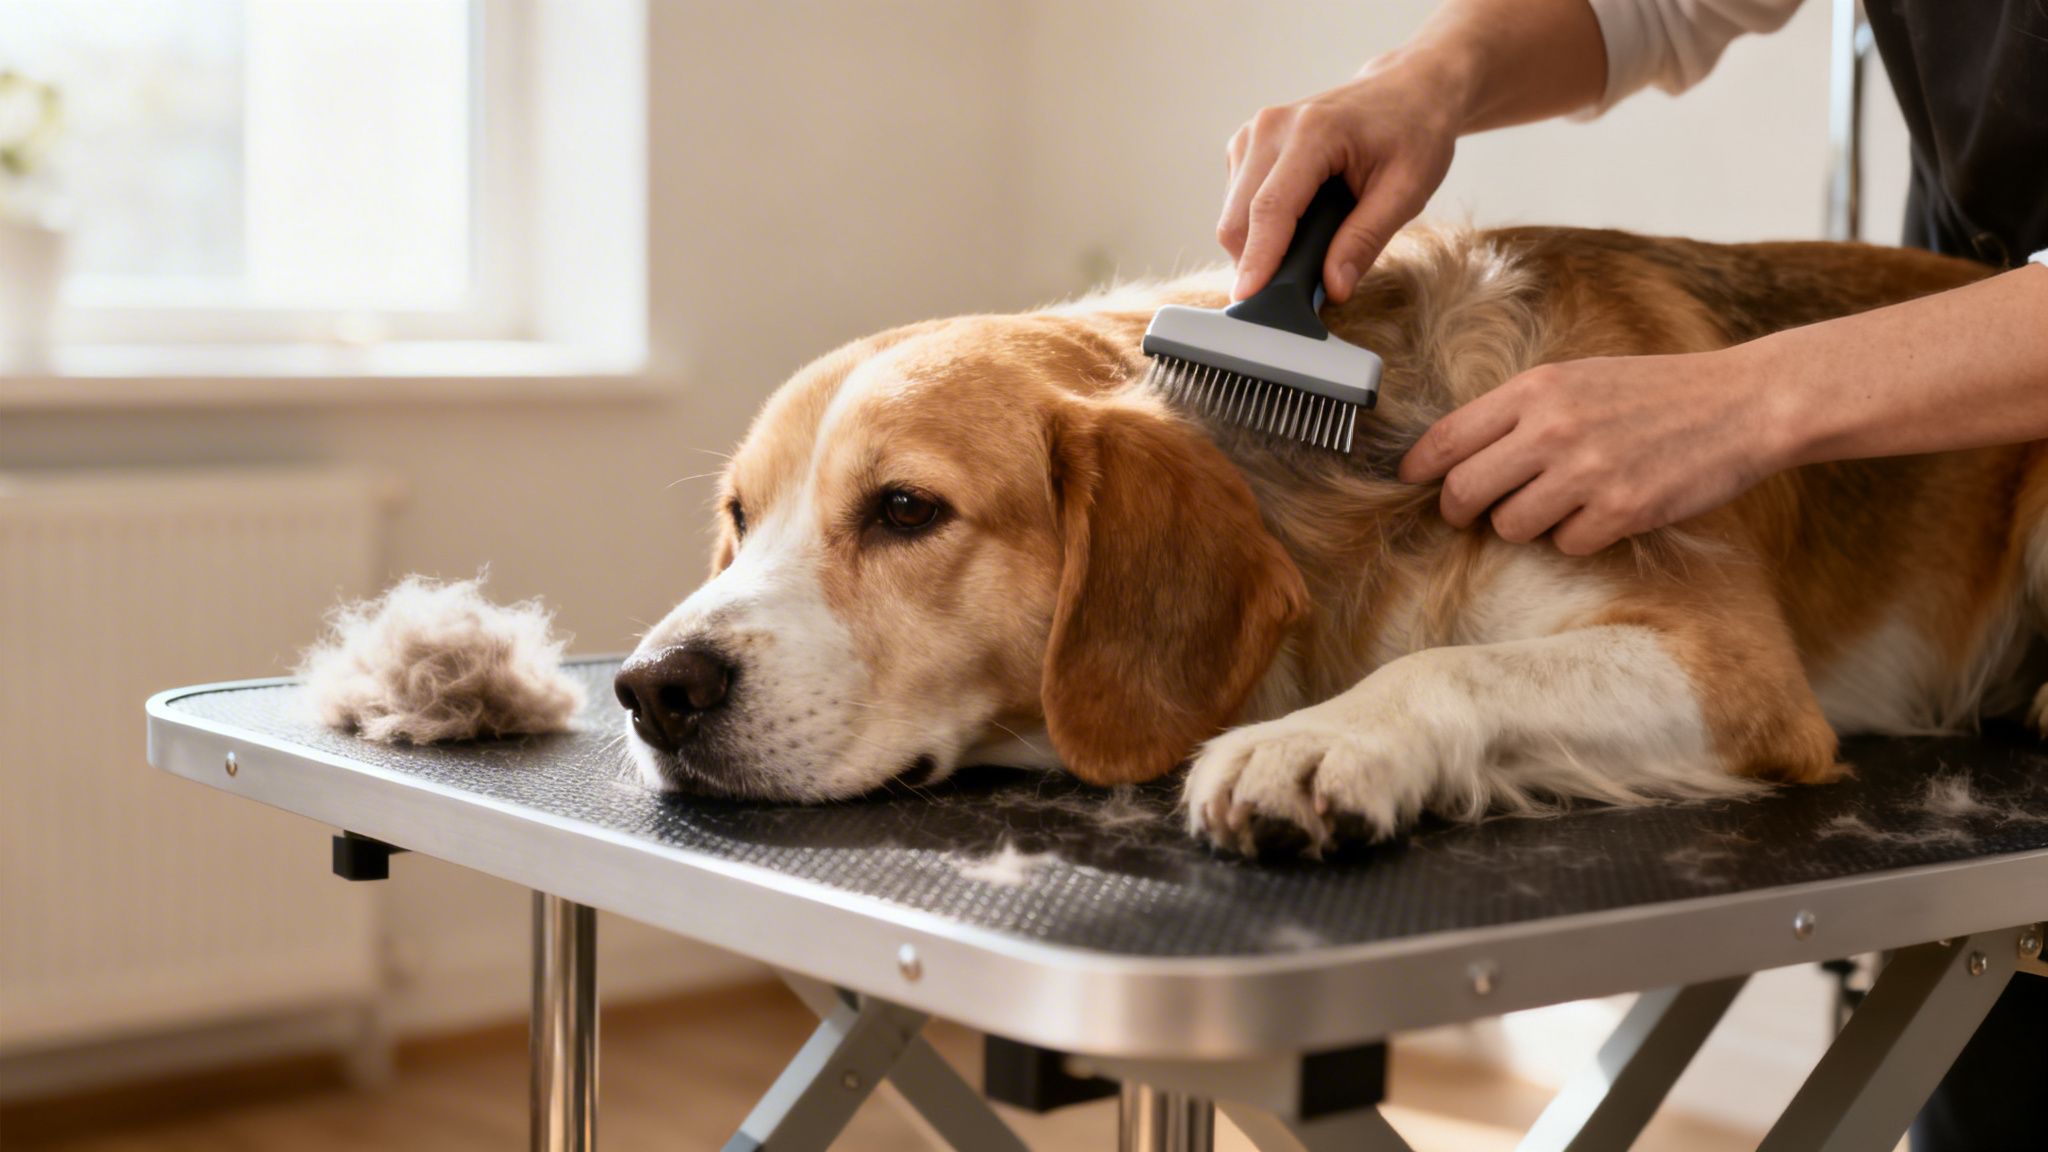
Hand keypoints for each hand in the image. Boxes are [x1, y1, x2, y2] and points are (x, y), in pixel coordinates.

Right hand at [1219, 58, 1460, 303]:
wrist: (1406, 91)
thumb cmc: (1412, 134)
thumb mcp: (1407, 190)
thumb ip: (1367, 238)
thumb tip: (1334, 288)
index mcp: (1312, 132)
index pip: (1271, 208)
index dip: (1257, 259)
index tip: (1248, 300)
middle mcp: (1270, 128)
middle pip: (1238, 217)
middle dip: (1257, 263)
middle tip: (1297, 294)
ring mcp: (1252, 135)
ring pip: (1231, 215)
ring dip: (1258, 247)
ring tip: (1308, 251)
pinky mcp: (1246, 147)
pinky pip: (1236, 205)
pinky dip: (1258, 229)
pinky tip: (1297, 225)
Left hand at [1398, 350, 1787, 554]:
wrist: (1742, 403)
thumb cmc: (1655, 391)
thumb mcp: (1579, 378)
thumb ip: (1520, 411)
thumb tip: (1456, 454)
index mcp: (1537, 389)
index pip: (1448, 437)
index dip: (1419, 467)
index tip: (1411, 481)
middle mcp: (1553, 429)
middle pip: (1465, 492)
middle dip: (1459, 510)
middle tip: (1469, 514)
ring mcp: (1586, 473)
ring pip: (1510, 527)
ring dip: (1524, 524)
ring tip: (1558, 503)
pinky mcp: (1621, 512)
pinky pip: (1565, 545)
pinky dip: (1577, 537)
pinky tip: (1604, 511)